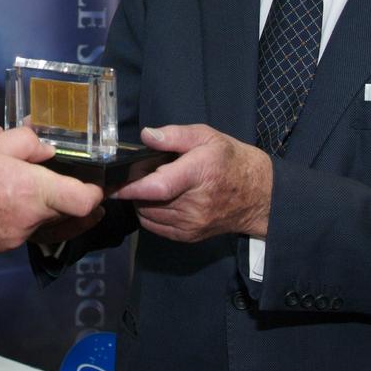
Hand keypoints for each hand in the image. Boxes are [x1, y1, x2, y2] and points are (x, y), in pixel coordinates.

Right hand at [0, 127, 103, 253]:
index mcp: (30, 192)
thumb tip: (45, 149)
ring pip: (39, 225)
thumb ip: (25, 142)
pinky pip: (16, 232)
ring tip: (21, 187)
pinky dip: (16, 218)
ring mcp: (9, 240)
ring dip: (38, 209)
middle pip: (64, 215)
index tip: (94, 184)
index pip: (83, 203)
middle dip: (65, 199)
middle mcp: (26, 222)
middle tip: (61, 180)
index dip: (94, 193)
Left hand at [112, 124, 271, 241]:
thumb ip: (174, 135)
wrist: (257, 194)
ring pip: (148, 215)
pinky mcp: (189, 236)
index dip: (131, 187)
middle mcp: (194, 204)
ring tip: (150, 186)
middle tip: (140, 174)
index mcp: (197, 174)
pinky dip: (149, 214)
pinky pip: (156, 227)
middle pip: (148, 201)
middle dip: (135, 189)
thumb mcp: (206, 136)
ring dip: (141, 201)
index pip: (157, 187)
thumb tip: (146, 135)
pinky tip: (157, 200)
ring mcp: (192, 224)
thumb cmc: (229, 160)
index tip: (113, 182)